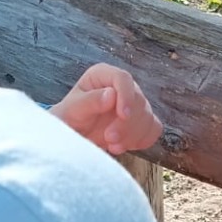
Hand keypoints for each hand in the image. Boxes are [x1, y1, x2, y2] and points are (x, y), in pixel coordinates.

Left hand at [48, 64, 163, 154]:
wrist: (71, 137)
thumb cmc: (68, 119)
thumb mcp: (71, 110)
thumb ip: (89, 101)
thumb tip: (111, 95)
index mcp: (103, 76)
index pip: (124, 78)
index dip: (127, 96)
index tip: (123, 115)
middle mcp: (121, 87)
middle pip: (139, 100)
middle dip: (127, 124)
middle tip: (109, 138)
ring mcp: (133, 104)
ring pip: (148, 117)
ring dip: (133, 135)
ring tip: (112, 145)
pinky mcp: (140, 122)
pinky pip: (154, 129)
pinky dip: (142, 140)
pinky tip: (125, 146)